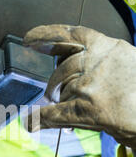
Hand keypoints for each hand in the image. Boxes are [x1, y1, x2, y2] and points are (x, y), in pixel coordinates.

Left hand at [24, 24, 135, 149]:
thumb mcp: (127, 62)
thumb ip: (102, 62)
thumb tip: (75, 74)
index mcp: (109, 47)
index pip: (72, 35)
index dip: (47, 35)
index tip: (30, 39)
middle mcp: (98, 61)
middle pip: (62, 69)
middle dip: (55, 84)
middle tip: (54, 95)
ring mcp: (92, 84)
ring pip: (61, 92)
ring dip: (60, 102)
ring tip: (67, 110)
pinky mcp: (90, 108)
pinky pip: (57, 113)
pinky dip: (42, 118)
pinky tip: (32, 122)